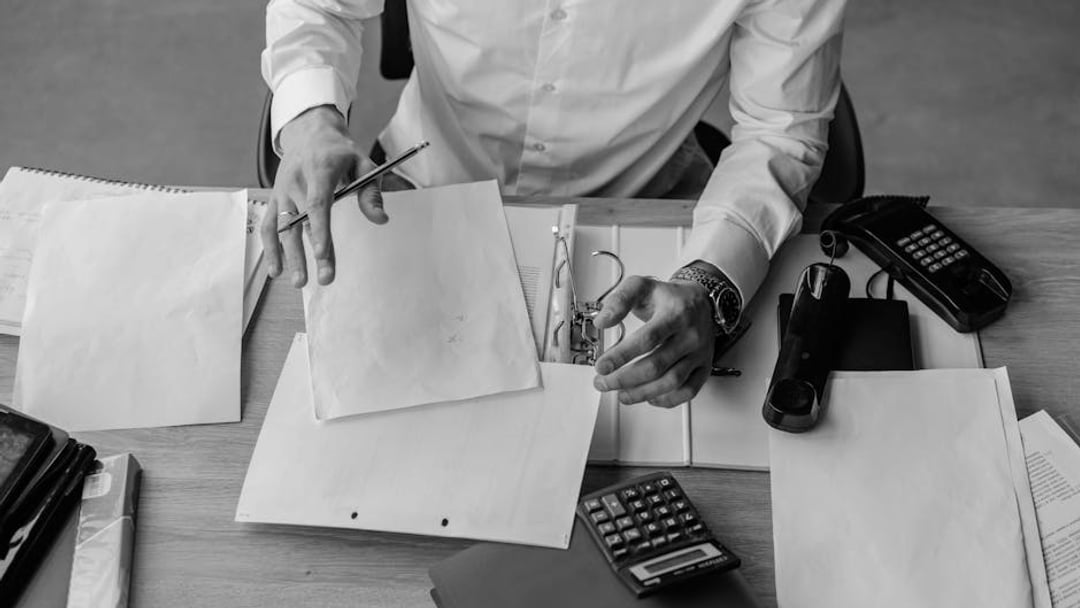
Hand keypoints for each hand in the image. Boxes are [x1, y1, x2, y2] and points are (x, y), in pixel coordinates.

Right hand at [261, 105, 386, 287]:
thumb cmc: (340, 152)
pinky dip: (270, 248)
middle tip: (324, 279)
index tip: (323, 254)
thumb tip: (381, 219)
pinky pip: (268, 226)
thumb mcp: (363, 163)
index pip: (317, 204)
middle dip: (309, 253)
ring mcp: (281, 192)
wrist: (310, 133)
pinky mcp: (275, 199)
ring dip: (288, 256)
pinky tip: (276, 271)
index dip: (319, 230)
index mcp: (319, 170)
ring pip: (281, 228)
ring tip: (298, 282)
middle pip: (300, 222)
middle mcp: (295, 182)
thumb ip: (371, 191)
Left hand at [592, 276, 715, 407]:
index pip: (647, 339)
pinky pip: (688, 390)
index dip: (622, 355)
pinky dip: (667, 400)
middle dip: (625, 378)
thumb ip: (620, 300)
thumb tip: (602, 321)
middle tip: (603, 382)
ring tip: (621, 394)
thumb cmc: (669, 297)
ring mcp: (699, 353)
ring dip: (642, 393)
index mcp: (675, 314)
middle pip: (657, 365)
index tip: (602, 366)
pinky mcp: (704, 367)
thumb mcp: (641, 287)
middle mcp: (690, 335)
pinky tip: (649, 397)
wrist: (700, 301)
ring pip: (671, 382)